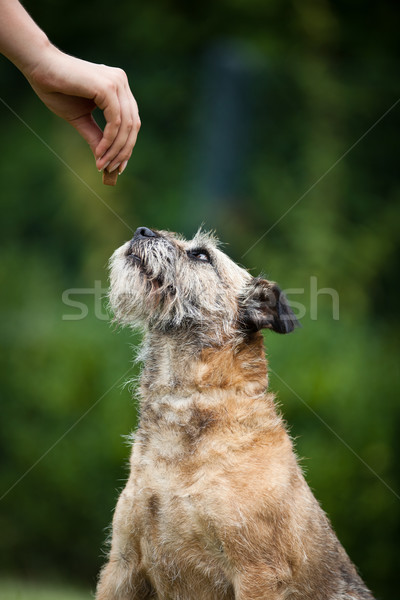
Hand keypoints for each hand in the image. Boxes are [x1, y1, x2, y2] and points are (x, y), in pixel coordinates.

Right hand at [26, 45, 139, 173]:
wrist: (39, 66)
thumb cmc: (56, 89)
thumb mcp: (80, 119)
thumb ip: (96, 136)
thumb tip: (104, 159)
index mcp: (118, 88)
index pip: (131, 122)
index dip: (126, 146)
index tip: (118, 166)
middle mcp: (121, 83)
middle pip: (133, 126)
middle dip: (123, 151)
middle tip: (112, 170)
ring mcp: (117, 83)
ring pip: (126, 126)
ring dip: (115, 150)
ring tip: (103, 164)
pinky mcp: (108, 87)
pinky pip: (116, 122)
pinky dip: (109, 140)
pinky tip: (100, 153)